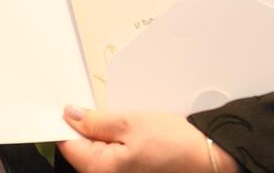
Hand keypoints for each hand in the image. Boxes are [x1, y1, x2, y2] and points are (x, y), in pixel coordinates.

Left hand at [58, 106, 240, 172]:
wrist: (207, 157)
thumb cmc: (174, 144)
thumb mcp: (130, 122)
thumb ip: (95, 121)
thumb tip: (70, 116)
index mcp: (101, 170)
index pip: (67, 144)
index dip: (66, 122)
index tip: (70, 106)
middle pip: (81, 150)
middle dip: (86, 128)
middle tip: (104, 111)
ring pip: (97, 152)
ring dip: (103, 134)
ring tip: (123, 123)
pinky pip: (112, 158)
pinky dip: (115, 143)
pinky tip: (130, 134)